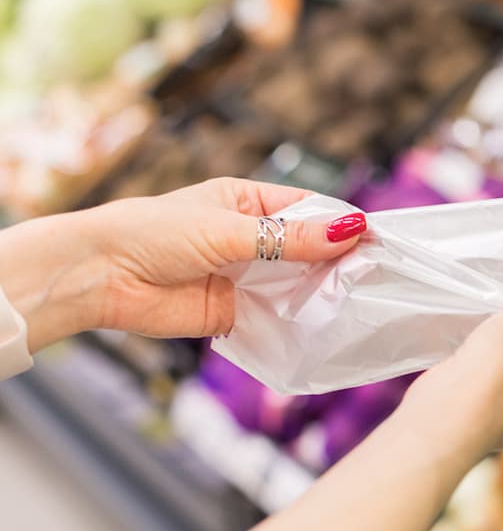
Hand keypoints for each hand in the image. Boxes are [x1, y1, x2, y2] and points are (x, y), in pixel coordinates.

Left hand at [0, 178, 366, 349]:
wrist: (98, 277)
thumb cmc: (153, 233)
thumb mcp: (228, 230)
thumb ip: (290, 238)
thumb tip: (351, 230)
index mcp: (248, 203)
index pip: (309, 210)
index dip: (341, 224)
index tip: (376, 241)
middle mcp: (251, 239)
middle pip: (309, 250)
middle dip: (337, 262)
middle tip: (374, 277)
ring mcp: (245, 278)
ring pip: (296, 284)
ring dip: (320, 293)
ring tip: (355, 303)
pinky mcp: (236, 314)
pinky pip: (277, 318)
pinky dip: (297, 323)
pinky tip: (322, 327)